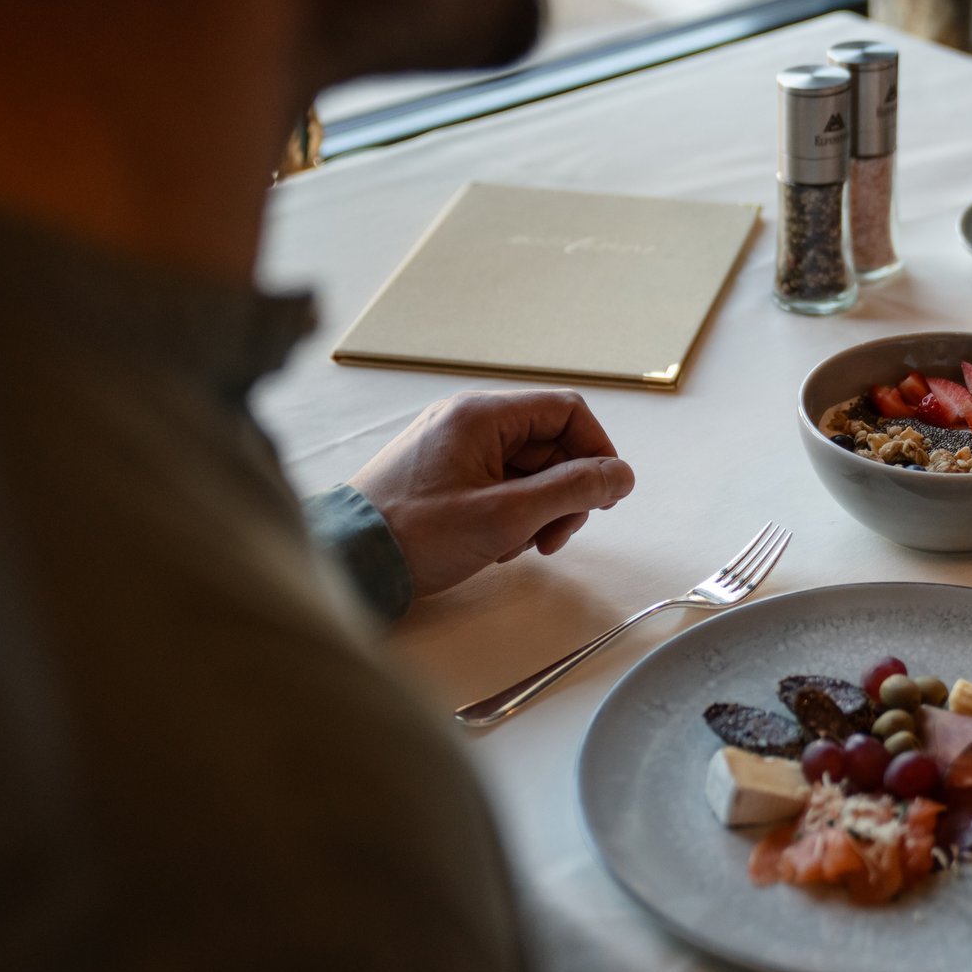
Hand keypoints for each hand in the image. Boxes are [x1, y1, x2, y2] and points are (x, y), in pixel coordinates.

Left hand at [349, 390, 636, 598]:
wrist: (348, 560)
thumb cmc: (419, 534)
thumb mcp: (508, 515)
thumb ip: (573, 490)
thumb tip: (622, 475)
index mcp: (482, 415)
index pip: (567, 411)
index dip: (597, 452)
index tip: (603, 498)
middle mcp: (468, 420)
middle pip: (549, 444)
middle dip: (563, 494)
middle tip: (553, 539)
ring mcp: (454, 446)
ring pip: (527, 469)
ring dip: (537, 510)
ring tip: (516, 546)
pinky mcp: (443, 473)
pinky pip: (499, 483)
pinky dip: (510, 514)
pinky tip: (494, 544)